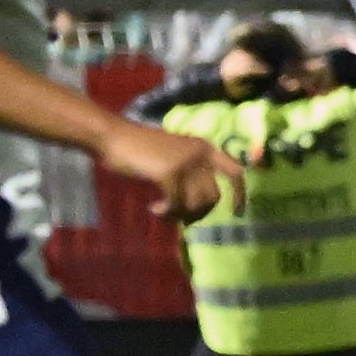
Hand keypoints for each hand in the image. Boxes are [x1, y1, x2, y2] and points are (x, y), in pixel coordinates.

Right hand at [107, 120, 239, 226]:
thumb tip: (199, 210)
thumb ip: (191, 176)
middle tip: (180, 218)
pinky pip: (176, 205)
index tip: (237, 214)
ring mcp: (186, 163)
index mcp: (205, 147)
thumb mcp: (175, 157)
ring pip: (196, 204)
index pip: (235, 172)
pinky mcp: (170, 173)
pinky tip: (154, 209)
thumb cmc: (140, 150)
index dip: (240, 195)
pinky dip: (166, 213)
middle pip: (213, 197)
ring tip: (163, 212)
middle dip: (199, 214)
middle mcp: (201, 153)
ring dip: (179, 215)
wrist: (115, 138)